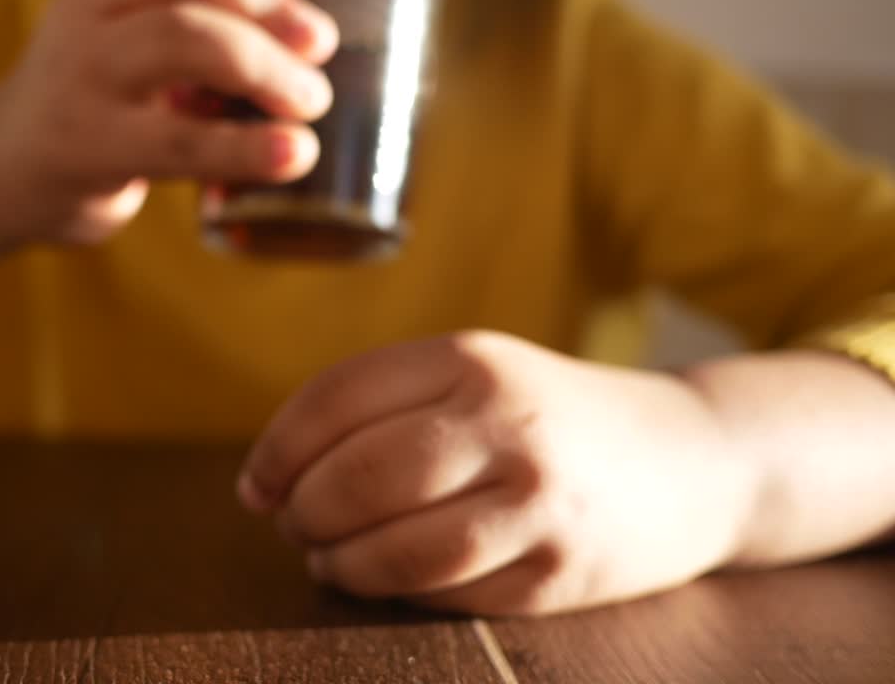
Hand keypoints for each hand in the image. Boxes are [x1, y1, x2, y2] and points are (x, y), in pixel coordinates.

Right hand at [0, 0, 340, 244]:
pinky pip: (178, 140)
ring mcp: (85, 75)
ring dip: (266, 66)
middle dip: (271, 6)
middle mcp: (93, 7)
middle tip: (321, 47)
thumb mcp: (140, 35)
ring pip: (182, 38)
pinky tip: (296, 154)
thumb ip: (207, 20)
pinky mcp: (88, 146)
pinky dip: (246, 146)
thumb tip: (317, 31)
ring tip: (312, 101)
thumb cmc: (103, 97)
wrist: (4, 169)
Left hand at [237, 331, 757, 615]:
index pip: (336, 399)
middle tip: (293, 526)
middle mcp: (505, 422)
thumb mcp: (483, 375)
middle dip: (304, 512)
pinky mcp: (559, 574)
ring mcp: (537, 501)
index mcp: (471, 360)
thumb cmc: (557, 418)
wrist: (697, 460)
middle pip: (357, 477)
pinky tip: (388, 580)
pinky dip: (398, 594)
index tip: (257, 485)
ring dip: (340, 563)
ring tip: (328, 560)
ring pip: (396, 549)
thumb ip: (389, 406)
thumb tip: (276, 473)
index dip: (278, 450)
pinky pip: (446, 594)